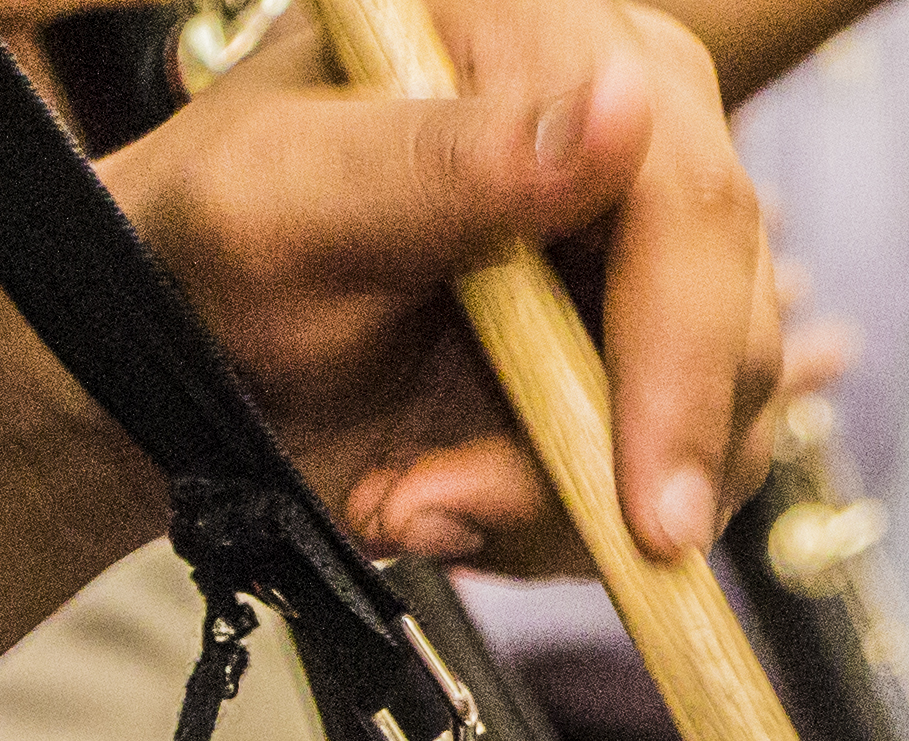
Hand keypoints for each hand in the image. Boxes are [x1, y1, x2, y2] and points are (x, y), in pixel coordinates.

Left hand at [105, 0, 783, 570]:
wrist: (180, 357)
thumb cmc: (204, 255)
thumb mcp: (279, 205)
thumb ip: (439, 162)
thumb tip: (625, 114)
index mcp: (530, 35)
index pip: (682, 194)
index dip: (683, 360)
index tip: (649, 511)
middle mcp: (611, 120)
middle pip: (728, 311)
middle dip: (613, 458)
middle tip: (459, 515)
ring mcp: (633, 238)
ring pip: (719, 409)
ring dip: (570, 504)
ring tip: (419, 499)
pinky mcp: (632, 341)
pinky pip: (677, 464)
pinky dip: (566, 523)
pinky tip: (452, 499)